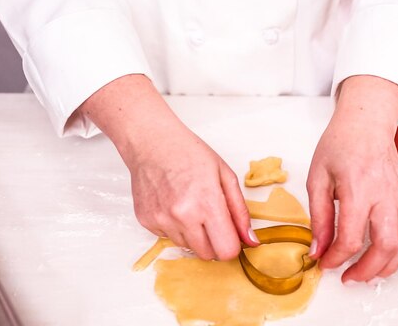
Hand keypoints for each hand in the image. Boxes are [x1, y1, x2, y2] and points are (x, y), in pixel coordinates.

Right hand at [77, 74, 258, 259]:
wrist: (152, 143)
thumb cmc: (189, 154)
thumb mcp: (225, 176)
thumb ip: (240, 212)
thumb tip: (250, 240)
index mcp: (207, 203)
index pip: (226, 250)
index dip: (232, 245)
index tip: (231, 235)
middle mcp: (183, 216)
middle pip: (207, 255)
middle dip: (214, 243)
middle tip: (212, 221)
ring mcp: (162, 220)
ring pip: (187, 248)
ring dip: (194, 235)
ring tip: (190, 207)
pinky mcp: (147, 222)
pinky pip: (168, 238)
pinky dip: (175, 228)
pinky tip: (174, 205)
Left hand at [307, 75, 397, 282]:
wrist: (367, 124)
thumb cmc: (340, 145)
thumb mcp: (317, 178)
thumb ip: (319, 217)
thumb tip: (318, 248)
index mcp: (358, 188)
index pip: (351, 236)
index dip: (336, 257)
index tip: (324, 263)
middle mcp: (384, 195)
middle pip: (384, 246)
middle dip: (365, 270)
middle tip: (347, 277)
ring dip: (387, 267)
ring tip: (367, 274)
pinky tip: (386, 257)